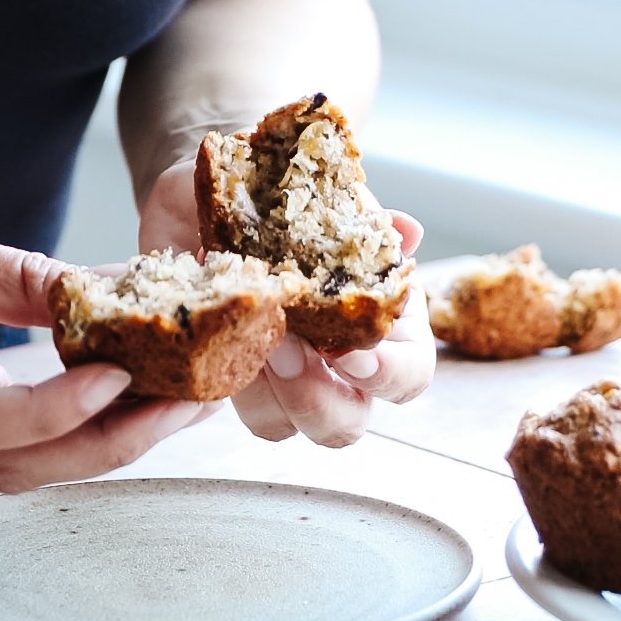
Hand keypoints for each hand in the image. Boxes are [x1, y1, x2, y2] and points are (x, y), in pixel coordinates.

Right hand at [0, 160, 213, 490]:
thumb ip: (12, 276)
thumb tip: (107, 295)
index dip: (51, 410)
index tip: (122, 376)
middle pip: (6, 462)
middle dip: (105, 440)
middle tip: (187, 403)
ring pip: (11, 461)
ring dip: (97, 438)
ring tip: (176, 401)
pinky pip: (1, 433)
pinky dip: (64, 417)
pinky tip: (121, 389)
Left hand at [138, 160, 435, 446]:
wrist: (225, 193)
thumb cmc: (291, 196)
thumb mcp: (325, 195)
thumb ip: (362, 215)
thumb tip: (406, 230)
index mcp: (382, 322)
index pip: (410, 375)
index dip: (387, 376)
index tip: (350, 355)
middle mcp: (340, 363)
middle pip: (348, 423)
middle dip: (315, 397)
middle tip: (284, 351)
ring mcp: (287, 377)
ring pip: (287, 427)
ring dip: (263, 393)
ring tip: (241, 335)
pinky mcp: (237, 378)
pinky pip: (229, 404)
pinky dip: (219, 377)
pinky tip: (210, 328)